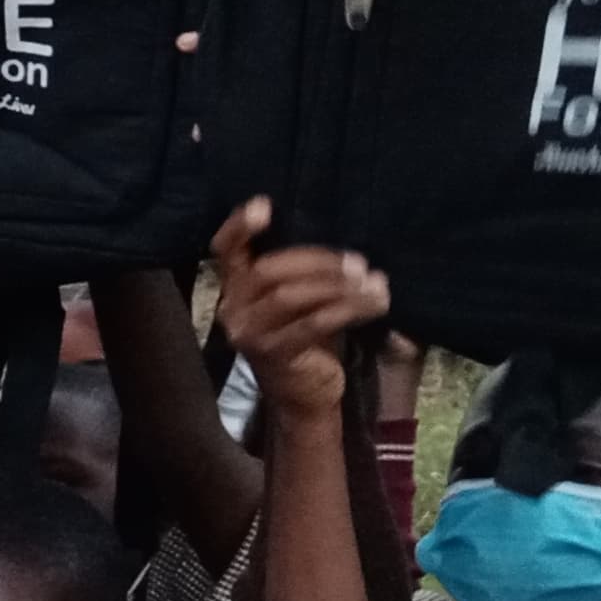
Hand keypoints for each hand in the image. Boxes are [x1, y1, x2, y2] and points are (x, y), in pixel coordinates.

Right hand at [209, 198, 389, 417]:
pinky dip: (349, 309)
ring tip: (374, 283)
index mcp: (235, 288)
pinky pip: (315, 322)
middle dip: (319, 261)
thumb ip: (301, 272)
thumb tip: (345, 241)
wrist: (305, 395)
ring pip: (292, 296)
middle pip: (269, 270)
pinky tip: (376, 304)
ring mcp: (250, 334)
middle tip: (359, 262)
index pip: (225, 250)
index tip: (264, 205)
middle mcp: (232, 309)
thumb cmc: (306, 338)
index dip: (239, 227)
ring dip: (339, 286)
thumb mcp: (297, 299)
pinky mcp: (275, 354)